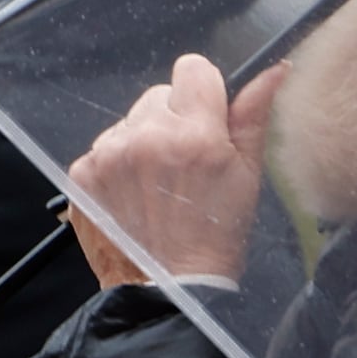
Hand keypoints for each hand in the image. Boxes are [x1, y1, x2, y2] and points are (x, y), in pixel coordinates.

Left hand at [64, 54, 285, 289]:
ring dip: (143, 143)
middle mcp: (146, 137)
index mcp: (194, 133)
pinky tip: (134, 196)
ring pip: (130, 121)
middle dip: (173, 121)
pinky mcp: (83, 173)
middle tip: (183, 166)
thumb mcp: (248, 176)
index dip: (203, 92)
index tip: (206, 120)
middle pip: (159, 95)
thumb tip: (273, 71)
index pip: (192, 68)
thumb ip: (253, 115)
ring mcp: (109, 155)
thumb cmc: (215, 236)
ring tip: (158, 186)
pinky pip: (103, 148)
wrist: (168, 288)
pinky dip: (117, 167)